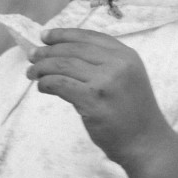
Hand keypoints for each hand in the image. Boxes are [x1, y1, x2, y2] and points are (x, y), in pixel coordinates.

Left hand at [27, 28, 177, 170]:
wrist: (146, 143)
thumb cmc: (133, 112)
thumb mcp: (128, 77)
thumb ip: (105, 63)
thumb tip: (64, 53)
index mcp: (126, 55)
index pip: (89, 36)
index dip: (63, 34)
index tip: (45, 36)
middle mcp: (118, 64)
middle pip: (73, 49)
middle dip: (48, 51)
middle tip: (31, 55)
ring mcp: (106, 82)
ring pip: (63, 65)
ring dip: (42, 67)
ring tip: (31, 72)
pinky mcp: (93, 101)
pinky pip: (60, 84)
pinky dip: (46, 83)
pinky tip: (42, 87)